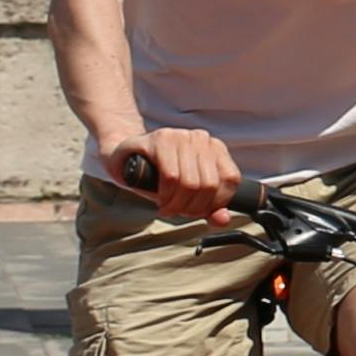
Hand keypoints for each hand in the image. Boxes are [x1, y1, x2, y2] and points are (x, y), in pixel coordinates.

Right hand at [117, 126, 242, 223]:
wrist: (126, 159)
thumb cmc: (159, 176)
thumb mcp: (188, 195)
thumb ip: (209, 208)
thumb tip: (223, 219)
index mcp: (216, 149)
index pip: (230, 180)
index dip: (214, 204)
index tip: (196, 211)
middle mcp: (201, 138)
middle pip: (209, 185)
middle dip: (191, 208)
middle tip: (176, 211)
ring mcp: (181, 136)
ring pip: (190, 182)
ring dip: (176, 204)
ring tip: (166, 206)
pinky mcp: (160, 139)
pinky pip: (171, 176)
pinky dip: (165, 195)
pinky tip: (160, 198)